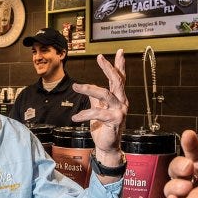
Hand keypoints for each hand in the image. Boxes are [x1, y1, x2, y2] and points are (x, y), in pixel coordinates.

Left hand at [71, 49, 127, 177]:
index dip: (119, 65)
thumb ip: (95, 98)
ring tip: (75, 86)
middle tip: (100, 57)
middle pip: (117, 81)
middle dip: (108, 68)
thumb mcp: (98, 109)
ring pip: (105, 94)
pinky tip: (76, 117)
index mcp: (118, 98)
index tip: (119, 51)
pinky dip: (85, 114)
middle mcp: (122, 102)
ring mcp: (120, 111)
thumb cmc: (102, 127)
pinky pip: (98, 113)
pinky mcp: (115, 121)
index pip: (120, 79)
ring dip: (89, 89)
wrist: (106, 146)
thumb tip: (87, 87)